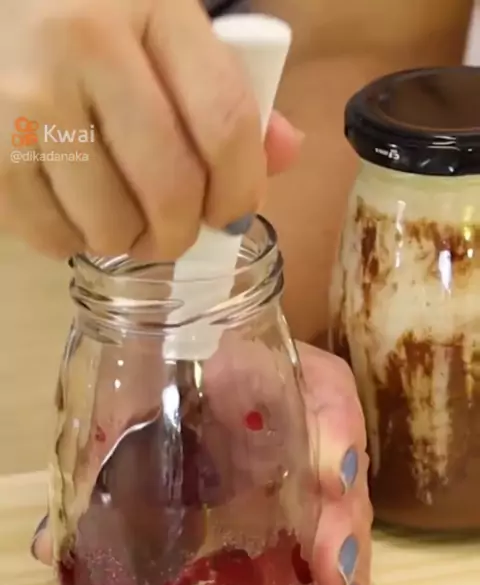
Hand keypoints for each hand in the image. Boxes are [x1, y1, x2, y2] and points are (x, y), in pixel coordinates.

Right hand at [0, 0, 301, 259]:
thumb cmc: (83, 15)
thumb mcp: (159, 22)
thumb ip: (224, 84)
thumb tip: (285, 154)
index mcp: (149, 5)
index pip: (224, 119)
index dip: (241, 188)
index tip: (233, 213)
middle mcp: (84, 44)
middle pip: (169, 185)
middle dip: (181, 233)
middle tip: (174, 236)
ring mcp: (26, 99)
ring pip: (108, 222)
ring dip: (126, 241)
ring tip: (119, 220)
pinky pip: (49, 234)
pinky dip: (71, 241)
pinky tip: (72, 211)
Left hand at [32, 341, 371, 584]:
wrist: (201, 365)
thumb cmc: (173, 376)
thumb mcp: (133, 402)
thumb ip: (101, 456)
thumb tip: (43, 547)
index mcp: (271, 373)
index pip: (322, 390)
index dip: (334, 431)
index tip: (331, 477)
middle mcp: (308, 413)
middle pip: (343, 462)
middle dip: (340, 520)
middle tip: (332, 572)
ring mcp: (315, 454)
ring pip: (347, 503)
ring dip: (347, 560)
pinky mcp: (310, 491)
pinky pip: (333, 527)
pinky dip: (336, 573)